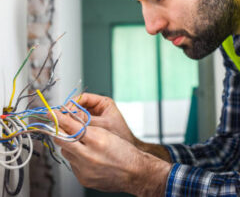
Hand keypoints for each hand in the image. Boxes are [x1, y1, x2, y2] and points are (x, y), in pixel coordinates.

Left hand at [54, 111, 171, 195]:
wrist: (134, 172)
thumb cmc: (124, 151)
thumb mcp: (107, 133)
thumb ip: (87, 128)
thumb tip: (68, 122)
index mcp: (97, 140)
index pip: (72, 126)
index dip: (60, 118)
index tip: (51, 113)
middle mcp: (88, 156)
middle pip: (64, 140)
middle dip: (59, 130)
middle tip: (57, 124)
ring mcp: (84, 170)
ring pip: (66, 152)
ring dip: (68, 144)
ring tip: (78, 141)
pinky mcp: (83, 179)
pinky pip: (72, 164)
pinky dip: (75, 157)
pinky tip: (84, 154)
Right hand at [68, 93, 136, 144]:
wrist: (126, 151)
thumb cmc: (120, 134)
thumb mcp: (103, 125)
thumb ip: (87, 120)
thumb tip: (70, 116)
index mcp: (103, 102)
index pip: (83, 97)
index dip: (72, 103)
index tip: (65, 110)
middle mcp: (98, 108)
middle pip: (78, 106)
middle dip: (70, 112)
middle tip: (62, 119)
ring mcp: (94, 117)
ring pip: (77, 116)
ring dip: (71, 120)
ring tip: (65, 126)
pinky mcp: (91, 126)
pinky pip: (79, 124)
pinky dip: (74, 127)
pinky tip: (70, 132)